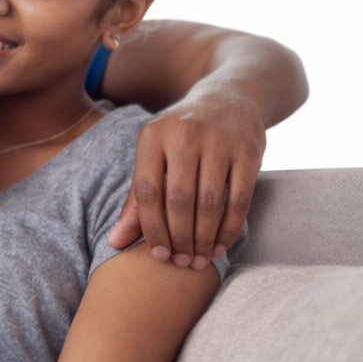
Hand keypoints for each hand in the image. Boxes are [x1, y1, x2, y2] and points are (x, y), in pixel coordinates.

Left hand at [108, 92, 263, 268]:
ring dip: (204, 237)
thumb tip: (114, 242)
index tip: (159, 256)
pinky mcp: (249, 150)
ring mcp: (220, 141)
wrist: (229, 99)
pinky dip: (230, 227)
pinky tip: (221, 244)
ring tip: (200, 259)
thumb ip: (136, 200)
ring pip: (210, 202)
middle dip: (180, 238)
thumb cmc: (181, 138)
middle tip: (182, 263)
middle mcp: (185, 135)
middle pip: (179, 200)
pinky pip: (239, 198)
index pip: (148, 192)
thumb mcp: (153, 157)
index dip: (152, 229)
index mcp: (153, 136)